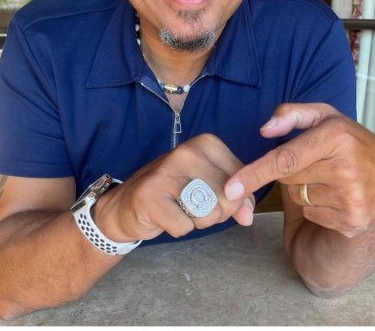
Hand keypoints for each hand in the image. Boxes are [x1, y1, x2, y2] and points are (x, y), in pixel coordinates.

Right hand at [92, 133, 255, 242]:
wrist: (125, 206)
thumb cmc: (175, 194)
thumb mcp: (212, 188)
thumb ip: (238, 199)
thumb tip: (249, 216)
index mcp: (207, 144)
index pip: (243, 181)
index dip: (232, 199)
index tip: (209, 194)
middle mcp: (187, 152)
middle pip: (227, 199)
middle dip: (216, 213)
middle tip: (192, 206)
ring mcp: (166, 172)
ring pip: (209, 213)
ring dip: (197, 221)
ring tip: (180, 210)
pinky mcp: (150, 196)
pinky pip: (185, 227)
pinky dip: (178, 229)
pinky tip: (165, 217)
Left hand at [224, 103, 374, 237]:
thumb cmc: (355, 146)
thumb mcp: (329, 118)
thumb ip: (294, 114)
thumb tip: (265, 129)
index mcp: (338, 137)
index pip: (286, 159)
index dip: (254, 172)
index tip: (231, 186)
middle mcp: (346, 169)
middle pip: (289, 178)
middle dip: (294, 172)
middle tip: (320, 164)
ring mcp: (350, 198)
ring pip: (299, 197)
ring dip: (307, 190)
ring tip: (334, 180)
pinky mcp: (351, 221)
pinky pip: (312, 214)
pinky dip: (318, 207)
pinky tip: (339, 197)